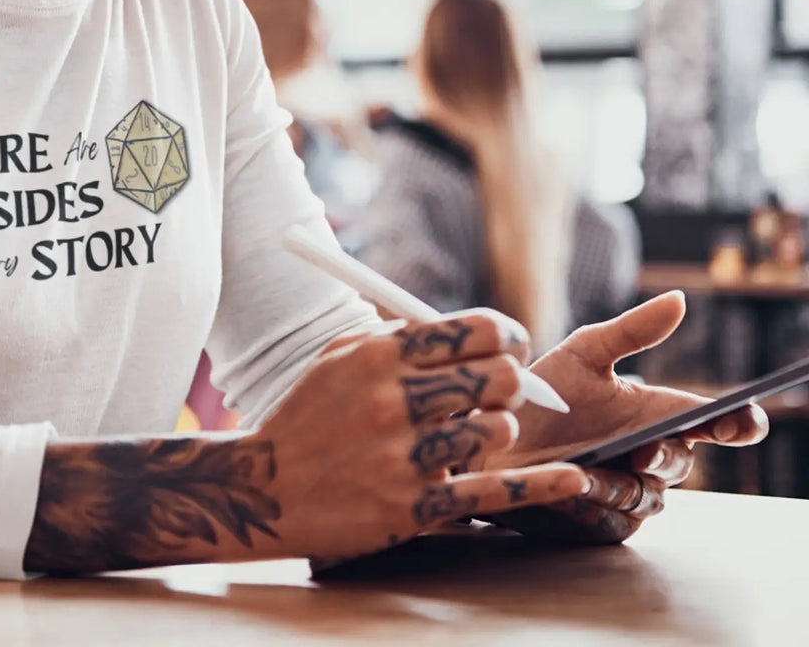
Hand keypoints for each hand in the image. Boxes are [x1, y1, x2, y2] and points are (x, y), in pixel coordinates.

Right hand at [254, 311, 590, 564]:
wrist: (264, 490)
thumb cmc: (308, 417)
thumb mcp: (339, 359)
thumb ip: (398, 339)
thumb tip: (465, 332)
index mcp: (377, 357)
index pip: (472, 330)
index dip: (505, 335)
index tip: (509, 345)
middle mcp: (393, 402)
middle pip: (498, 377)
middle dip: (509, 381)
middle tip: (500, 391)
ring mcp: (404, 458)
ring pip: (499, 430)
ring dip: (498, 430)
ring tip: (475, 434)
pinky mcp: (413, 508)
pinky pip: (494, 493)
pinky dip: (541, 486)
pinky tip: (574, 479)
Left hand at [482, 292, 767, 543]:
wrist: (491, 434)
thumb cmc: (542, 393)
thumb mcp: (583, 354)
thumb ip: (632, 330)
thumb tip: (679, 299)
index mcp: (655, 413)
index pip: (714, 423)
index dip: (739, 424)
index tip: (743, 420)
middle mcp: (649, 455)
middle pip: (681, 463)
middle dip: (665, 454)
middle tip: (645, 446)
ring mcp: (630, 492)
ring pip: (650, 497)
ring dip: (622, 482)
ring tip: (588, 469)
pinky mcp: (604, 522)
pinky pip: (617, 522)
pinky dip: (597, 505)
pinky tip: (572, 487)